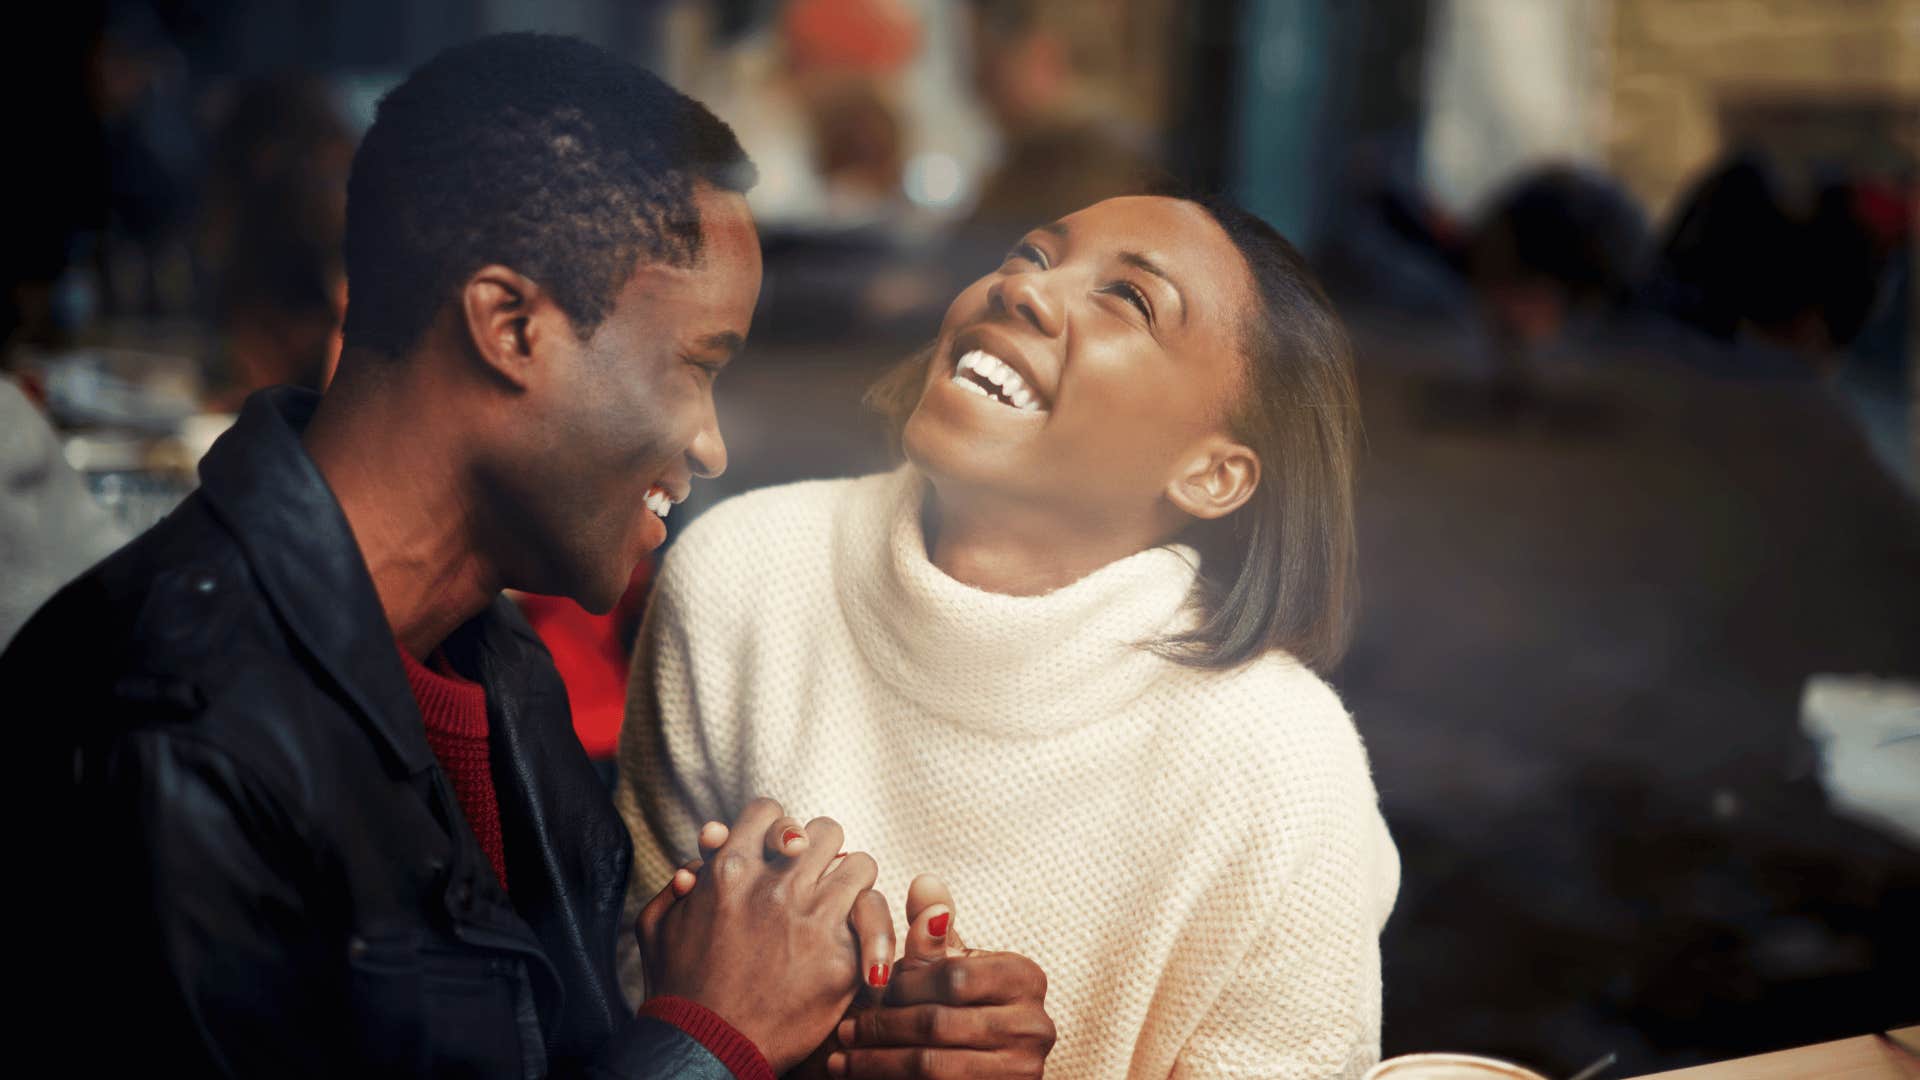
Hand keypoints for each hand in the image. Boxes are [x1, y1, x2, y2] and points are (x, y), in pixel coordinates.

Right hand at [634, 798, 896, 1073]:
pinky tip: (858, 945)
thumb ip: (678, 886)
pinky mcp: (841, 958)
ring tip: (841, 905)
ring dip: (851, 884)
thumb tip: (699, 863)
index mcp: (729, 870)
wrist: (704, 1054)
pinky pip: (873, 918)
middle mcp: (775, 886)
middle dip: (821, 853)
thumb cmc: (677, 991)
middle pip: (824, 832)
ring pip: (860, 865)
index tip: (780, 852)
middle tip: (815, 878)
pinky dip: (869, 930)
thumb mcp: (658, 928)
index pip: (770, 811)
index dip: (777, 829)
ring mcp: (812, 920)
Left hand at [827, 875, 1055, 1078]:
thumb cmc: (960, 1007)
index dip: (906, 983)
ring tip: (842, 1056)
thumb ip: (933, 930)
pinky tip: (860, 1076)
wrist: (981, 1069)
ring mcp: (1023, 1068)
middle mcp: (1036, 1025)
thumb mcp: (949, 967)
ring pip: (931, 1064)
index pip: (954, 976)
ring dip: (877, 1061)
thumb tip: (923, 883)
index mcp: (1027, 978)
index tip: (872, 988)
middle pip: (939, 1022)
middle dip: (883, 1025)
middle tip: (846, 1027)